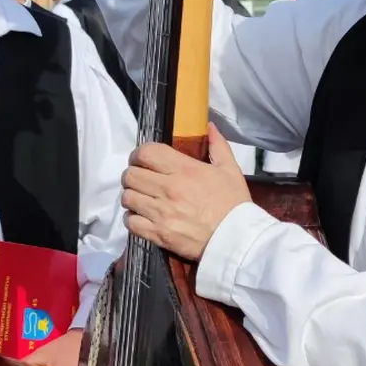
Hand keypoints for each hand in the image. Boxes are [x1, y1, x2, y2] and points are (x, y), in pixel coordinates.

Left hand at [122, 127, 251, 261]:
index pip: (146, 153)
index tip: (141, 159)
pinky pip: (131, 223)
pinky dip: (132, 219)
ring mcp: (161, 213)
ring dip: (131, 196)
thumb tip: (209, 126)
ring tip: (140, 198)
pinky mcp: (159, 234)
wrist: (237, 240)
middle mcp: (169, 189)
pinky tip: (141, 217)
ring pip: (127, 198)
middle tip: (140, 179)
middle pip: (131, 175)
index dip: (139, 154)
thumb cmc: (234, 204)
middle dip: (132, 175)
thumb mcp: (230, 170)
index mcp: (185, 170)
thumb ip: (218, 145)